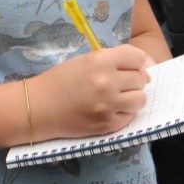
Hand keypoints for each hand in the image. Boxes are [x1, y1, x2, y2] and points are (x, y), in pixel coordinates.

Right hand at [28, 45, 153, 139]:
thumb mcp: (85, 60)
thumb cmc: (60, 80)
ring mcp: (108, 105)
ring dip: (133, 98)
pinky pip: (130, 117)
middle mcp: (107, 82)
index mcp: (100, 61)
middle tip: (119, 84)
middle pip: (140, 79)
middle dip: (133, 81)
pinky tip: (109, 110)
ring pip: (140, 99)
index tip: (131, 68)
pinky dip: (124, 113)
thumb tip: (145, 71)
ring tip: (118, 98)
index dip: (137, 62)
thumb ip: (114, 61)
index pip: (137, 57)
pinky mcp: (107, 125)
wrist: (38, 108)